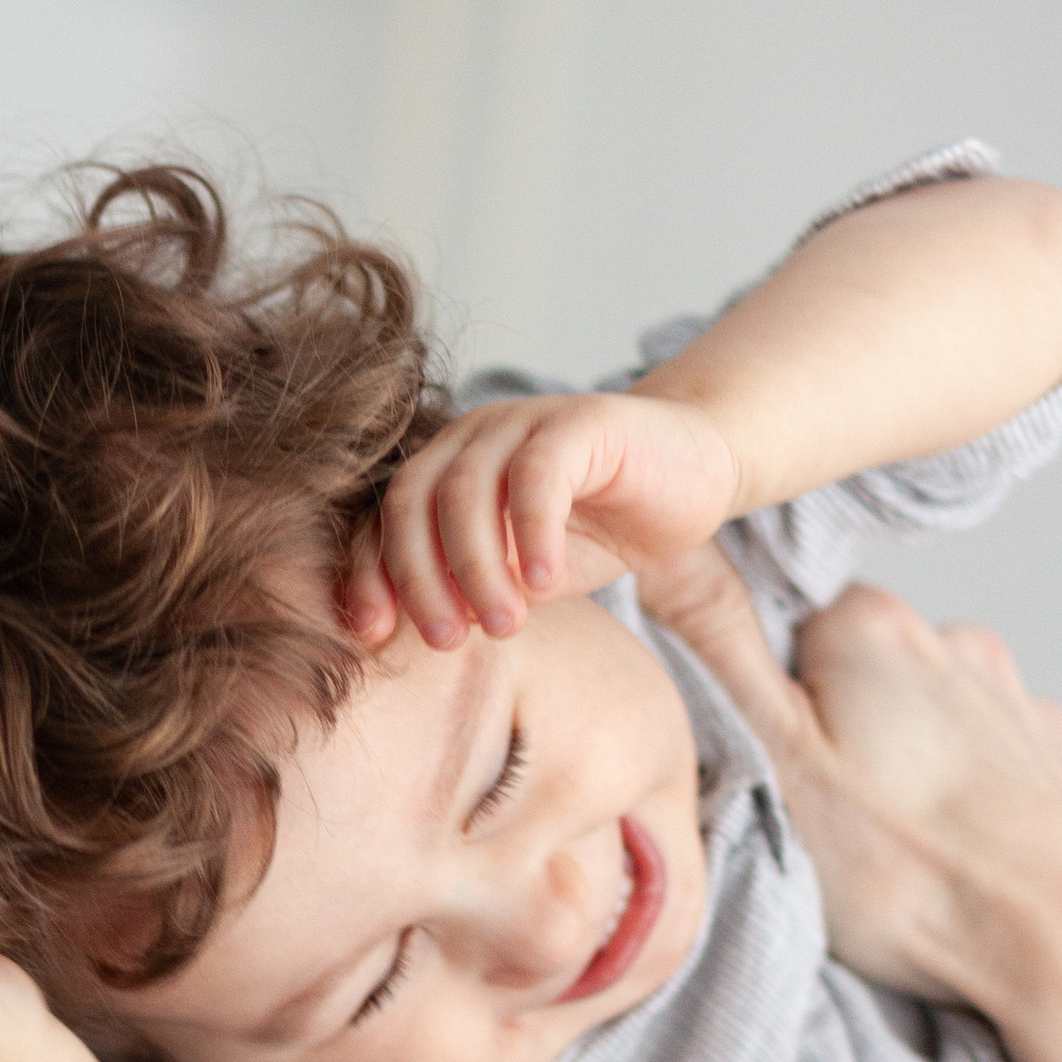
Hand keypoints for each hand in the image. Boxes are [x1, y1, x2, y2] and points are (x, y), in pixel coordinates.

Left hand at [343, 387, 742, 649]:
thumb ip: (472, 592)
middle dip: (420, 578)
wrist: (689, 478)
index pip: (386, 521)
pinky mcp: (579, 421)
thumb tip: (425, 632)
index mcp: (443, 470)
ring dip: (477, 568)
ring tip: (503, 625)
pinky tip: (545, 583)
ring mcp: (522, 422)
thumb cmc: (594, 529)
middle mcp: (470, 438)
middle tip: (445, 640)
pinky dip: (533, 534)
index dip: (372, 575)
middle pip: (414, 503)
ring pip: (468, 492)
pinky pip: (538, 477)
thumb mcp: (520, 576)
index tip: (374, 634)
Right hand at [644, 547, 1061, 1061]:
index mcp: (870, 626)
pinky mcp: (1048, 754)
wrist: (1059, 948)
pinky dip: (951, 792)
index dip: (758, 706)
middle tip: (818, 823)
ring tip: (885, 847)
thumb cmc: (909, 873)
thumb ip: (713, 644)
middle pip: (847, 673)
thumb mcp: (773, 759)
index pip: (777, 632)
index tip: (764, 772)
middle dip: (826, 735)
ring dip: (891, 764)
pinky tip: (942, 849)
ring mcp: (1008, 696)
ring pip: (913, 716)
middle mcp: (950, 640)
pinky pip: (972, 757)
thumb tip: (660, 542)